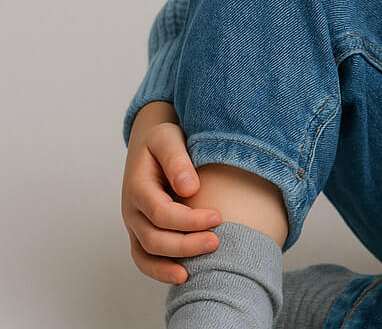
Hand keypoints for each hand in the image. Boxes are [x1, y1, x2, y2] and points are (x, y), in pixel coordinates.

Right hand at [121, 115, 222, 283]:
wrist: (149, 144)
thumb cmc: (161, 140)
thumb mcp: (168, 138)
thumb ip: (177, 160)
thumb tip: (189, 188)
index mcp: (137, 187)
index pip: (161, 213)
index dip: (189, 220)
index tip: (218, 217)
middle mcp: (131, 210)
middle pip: (154, 238)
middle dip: (185, 245)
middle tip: (216, 242)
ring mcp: (134, 224)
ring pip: (147, 254)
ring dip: (172, 263)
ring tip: (198, 269)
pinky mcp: (141, 232)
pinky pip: (144, 259)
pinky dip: (159, 271)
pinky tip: (183, 276)